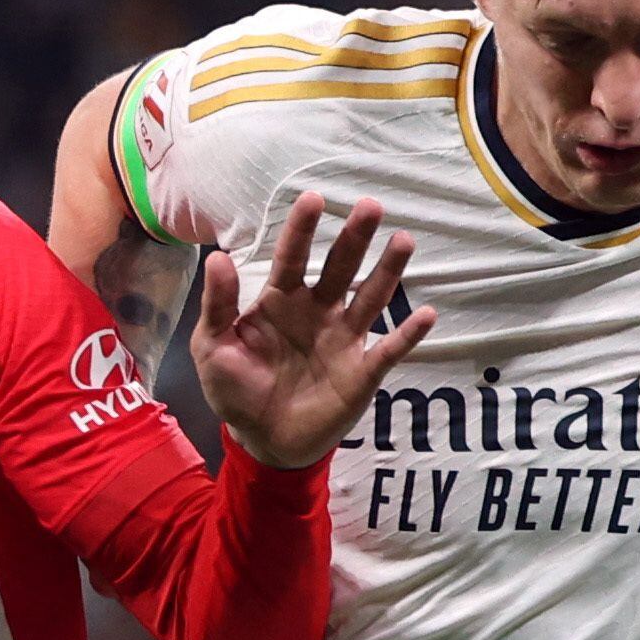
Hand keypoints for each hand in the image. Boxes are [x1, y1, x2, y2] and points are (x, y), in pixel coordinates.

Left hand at [189, 192, 433, 471]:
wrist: (263, 441)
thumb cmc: (236, 389)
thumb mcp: (213, 347)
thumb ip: (218, 305)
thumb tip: (217, 257)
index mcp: (280, 300)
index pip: (292, 256)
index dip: (302, 229)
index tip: (314, 199)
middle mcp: (317, 311)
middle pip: (339, 267)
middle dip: (354, 237)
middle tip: (371, 206)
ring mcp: (343, 339)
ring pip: (370, 297)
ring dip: (387, 271)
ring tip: (404, 240)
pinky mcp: (362, 372)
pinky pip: (389, 349)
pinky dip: (407, 335)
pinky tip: (426, 314)